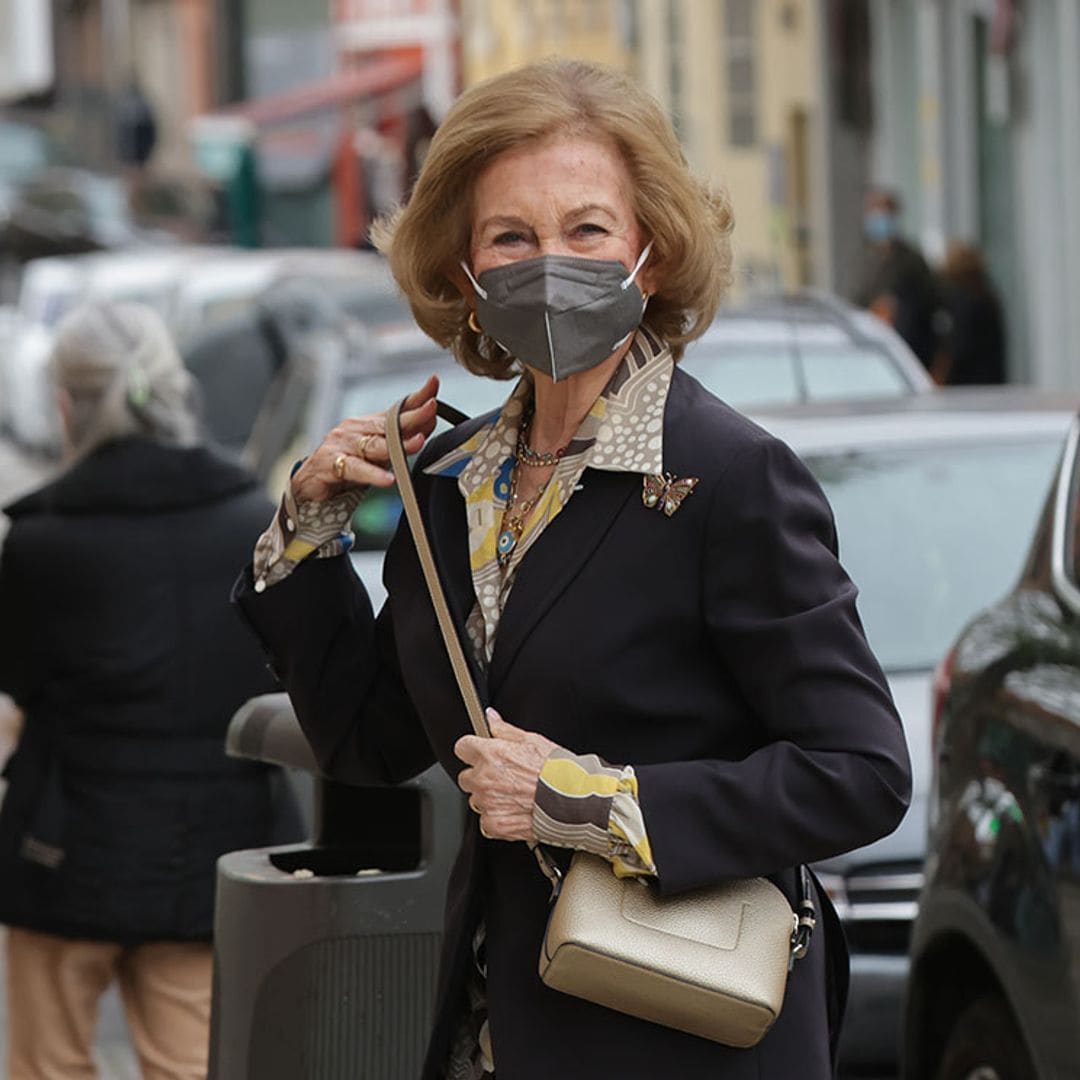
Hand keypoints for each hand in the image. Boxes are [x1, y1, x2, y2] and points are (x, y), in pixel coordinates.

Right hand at [290, 375, 439, 502]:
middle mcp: (357, 430)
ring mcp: (343, 445)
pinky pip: (355, 469)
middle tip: (431, 408)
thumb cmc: (347, 466)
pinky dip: (372, 474)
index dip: (417, 396)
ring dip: (398, 443)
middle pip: (389, 423)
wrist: (309, 483)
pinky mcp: (331, 464)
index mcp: (370, 425)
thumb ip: (400, 442)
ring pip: (374, 444)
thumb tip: (428, 427)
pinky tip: (388, 479)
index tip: (434, 382)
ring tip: (417, 442)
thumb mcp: (378, 453)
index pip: (398, 408)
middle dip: (412, 415)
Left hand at [455, 708, 559, 840]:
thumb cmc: (556, 771)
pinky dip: (496, 818)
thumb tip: (490, 717)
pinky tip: (514, 811)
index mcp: (490, 754)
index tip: (481, 754)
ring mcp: (488, 803)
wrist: (572, 801)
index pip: (462, 747)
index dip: (473, 750)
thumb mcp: (532, 740)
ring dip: (489, 798)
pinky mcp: (494, 824)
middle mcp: (484, 778)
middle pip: (466, 776)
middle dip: (480, 776)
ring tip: (513, 795)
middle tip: (502, 778)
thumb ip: (504, 729)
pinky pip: (485, 821)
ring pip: (476, 799)